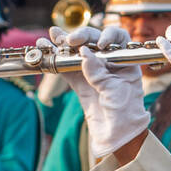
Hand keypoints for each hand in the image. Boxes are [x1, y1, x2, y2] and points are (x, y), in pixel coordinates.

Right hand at [42, 25, 148, 156]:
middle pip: (93, 41)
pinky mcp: (78, 82)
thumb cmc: (124, 112)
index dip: (108, 35)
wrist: (116, 136)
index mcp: (124, 61)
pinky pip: (65, 66)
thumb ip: (99, 72)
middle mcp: (108, 62)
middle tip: (72, 41)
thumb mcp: (115, 90)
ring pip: (76, 52)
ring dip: (64, 43)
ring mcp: (91, 71)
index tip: (100, 44)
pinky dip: (55, 57)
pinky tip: (46, 47)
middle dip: (82, 37)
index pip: (118, 39)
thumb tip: (84, 53)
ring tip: (53, 35)